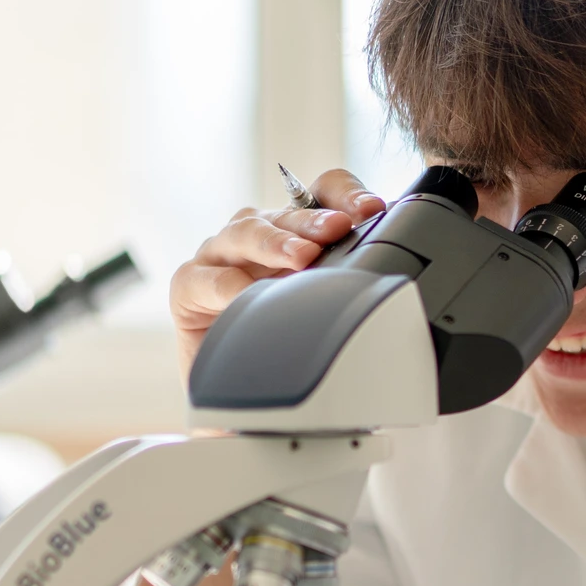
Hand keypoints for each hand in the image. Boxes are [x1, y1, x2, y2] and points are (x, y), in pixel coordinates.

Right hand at [168, 169, 390, 368]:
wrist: (237, 393)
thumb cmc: (284, 340)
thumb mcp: (325, 309)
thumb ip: (354, 288)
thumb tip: (396, 289)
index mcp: (298, 230)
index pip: (323, 192)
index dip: (347, 195)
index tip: (373, 210)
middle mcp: (259, 233)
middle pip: (287, 211)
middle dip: (314, 220)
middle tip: (337, 229)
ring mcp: (222, 254)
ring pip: (246, 232)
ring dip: (275, 242)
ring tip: (301, 257)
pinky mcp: (189, 283)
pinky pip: (206, 278)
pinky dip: (227, 286)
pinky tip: (247, 295)